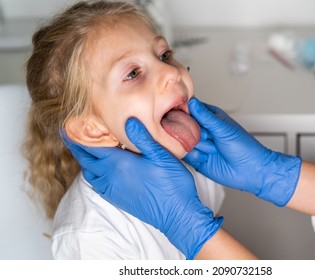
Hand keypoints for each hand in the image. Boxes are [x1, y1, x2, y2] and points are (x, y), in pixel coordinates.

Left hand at [61, 118, 222, 258]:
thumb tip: (127, 119)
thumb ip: (143, 137)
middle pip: (87, 161)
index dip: (78, 137)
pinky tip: (103, 171)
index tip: (68, 128)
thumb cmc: (172, 184)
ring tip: (89, 151)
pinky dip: (94, 175)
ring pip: (91, 175)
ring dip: (86, 162)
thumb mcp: (162, 155)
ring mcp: (114, 191)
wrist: (177, 215)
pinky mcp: (119, 200)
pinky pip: (98, 186)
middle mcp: (111, 178)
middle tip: (74, 136)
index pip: (91, 148)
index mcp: (119, 164)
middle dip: (78, 148)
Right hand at [184, 98, 301, 206]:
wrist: (251, 170)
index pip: (188, 110)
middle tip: (206, 137)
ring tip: (211, 149)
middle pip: (182, 126)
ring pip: (181, 141)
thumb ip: (206, 117)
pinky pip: (184, 155)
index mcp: (209, 117)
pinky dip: (192, 156)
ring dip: (194, 145)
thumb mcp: (224, 128)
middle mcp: (201, 129)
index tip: (184, 117)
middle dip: (191, 132)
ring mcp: (198, 144)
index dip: (184, 113)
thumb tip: (192, 102)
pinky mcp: (196, 159)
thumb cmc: (244, 147)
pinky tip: (205, 158)